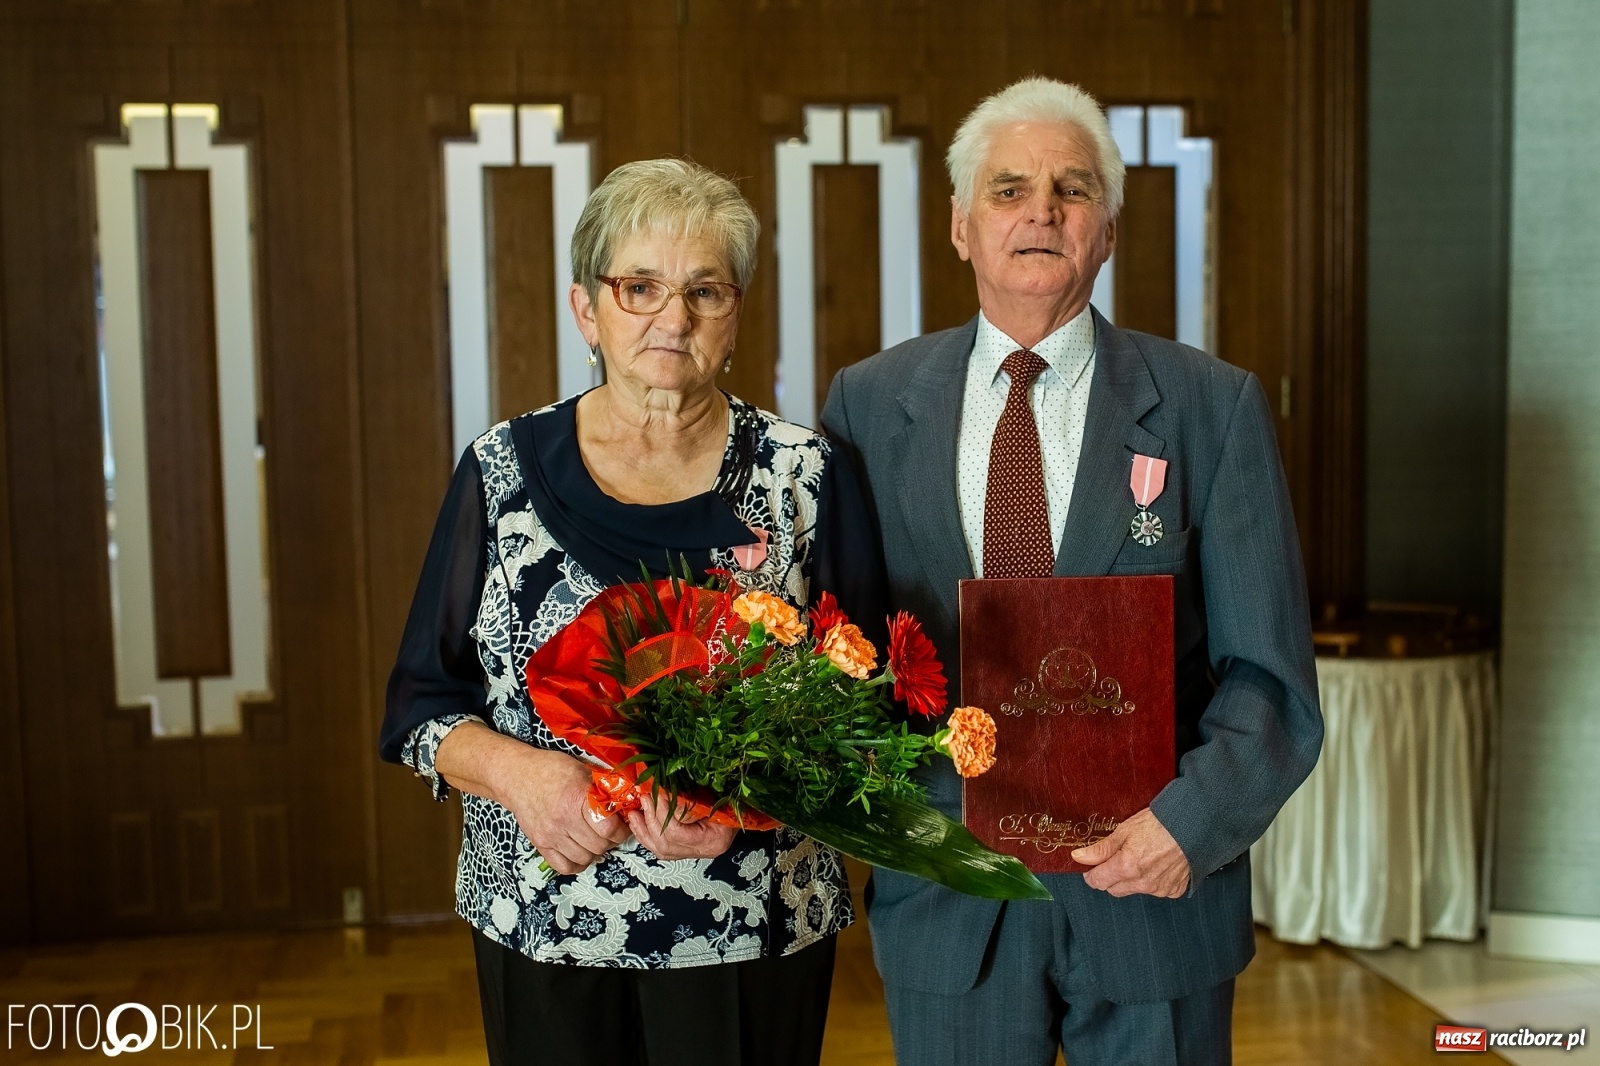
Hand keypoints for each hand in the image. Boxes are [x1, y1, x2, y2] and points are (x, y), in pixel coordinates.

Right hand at [497, 748, 630, 875]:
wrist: (518, 776)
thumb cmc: (551, 769)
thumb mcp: (582, 770)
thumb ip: (603, 787)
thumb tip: (628, 800)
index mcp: (577, 798)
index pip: (609, 828)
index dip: (622, 829)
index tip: (623, 825)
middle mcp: (563, 819)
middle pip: (599, 846)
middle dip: (610, 840)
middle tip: (610, 831)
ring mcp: (550, 835)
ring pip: (584, 858)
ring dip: (594, 852)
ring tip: (594, 839)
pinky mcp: (540, 844)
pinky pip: (564, 867)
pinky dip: (577, 863)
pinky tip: (580, 851)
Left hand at [624, 790, 736, 861]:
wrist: (746, 805)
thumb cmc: (735, 798)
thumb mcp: (718, 795)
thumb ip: (692, 798)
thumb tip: (664, 791)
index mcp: (714, 840)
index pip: (677, 833)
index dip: (662, 813)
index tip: (656, 793)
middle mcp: (704, 851)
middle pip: (666, 845)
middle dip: (651, 821)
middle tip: (644, 799)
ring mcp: (696, 852)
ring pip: (661, 850)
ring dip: (645, 831)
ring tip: (635, 813)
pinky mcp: (688, 848)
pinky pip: (663, 849)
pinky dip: (648, 836)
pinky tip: (640, 823)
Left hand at [1071, 808, 1190, 897]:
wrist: (1195, 826)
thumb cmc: (1161, 823)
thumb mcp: (1125, 830)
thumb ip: (1101, 848)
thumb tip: (1079, 857)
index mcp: (1127, 867)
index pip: (1097, 882)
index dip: (1091, 873)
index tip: (1092, 864)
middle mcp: (1142, 883)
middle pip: (1114, 889)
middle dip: (1110, 876)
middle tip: (1117, 857)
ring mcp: (1159, 889)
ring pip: (1133, 889)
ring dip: (1131, 878)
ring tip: (1141, 856)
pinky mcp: (1173, 890)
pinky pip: (1154, 889)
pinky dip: (1151, 880)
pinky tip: (1156, 863)